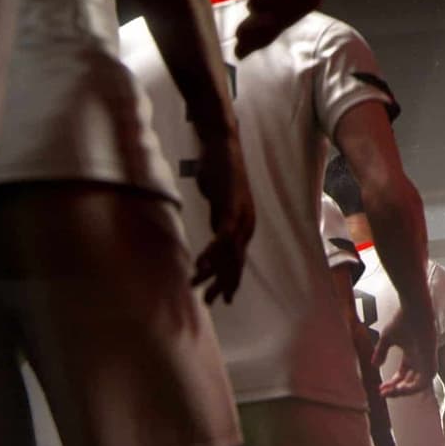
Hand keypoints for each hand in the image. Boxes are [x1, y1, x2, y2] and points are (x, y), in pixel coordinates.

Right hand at [190, 133, 254, 303]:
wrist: (222, 144)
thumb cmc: (219, 171)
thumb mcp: (220, 202)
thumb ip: (220, 219)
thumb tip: (217, 236)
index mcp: (244, 225)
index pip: (237, 260)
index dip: (229, 279)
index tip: (220, 296)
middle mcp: (246, 224)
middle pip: (236, 262)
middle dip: (222, 283)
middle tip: (210, 301)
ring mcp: (240, 216)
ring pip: (229, 253)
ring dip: (212, 271)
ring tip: (197, 283)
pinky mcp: (231, 206)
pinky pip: (223, 236)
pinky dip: (213, 252)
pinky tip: (202, 263)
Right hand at [373, 305, 436, 397]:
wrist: (414, 310)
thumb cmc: (402, 320)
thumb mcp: (387, 339)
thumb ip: (381, 352)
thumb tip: (374, 366)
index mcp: (411, 355)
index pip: (403, 374)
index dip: (391, 383)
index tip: (380, 388)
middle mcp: (420, 361)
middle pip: (410, 382)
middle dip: (396, 389)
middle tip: (383, 393)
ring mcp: (426, 362)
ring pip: (418, 385)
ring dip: (404, 391)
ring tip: (391, 392)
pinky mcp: (431, 361)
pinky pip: (424, 382)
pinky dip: (412, 388)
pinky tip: (399, 388)